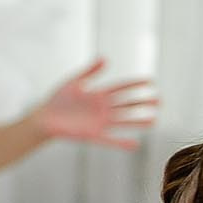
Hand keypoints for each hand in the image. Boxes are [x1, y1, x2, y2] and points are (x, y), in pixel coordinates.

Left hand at [32, 58, 158, 149]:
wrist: (43, 119)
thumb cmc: (57, 100)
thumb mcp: (73, 82)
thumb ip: (89, 71)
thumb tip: (105, 58)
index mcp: (99, 94)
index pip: (122, 88)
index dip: (135, 85)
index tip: (151, 82)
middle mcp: (103, 108)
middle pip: (127, 105)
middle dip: (143, 103)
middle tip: (159, 101)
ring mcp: (99, 122)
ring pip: (123, 122)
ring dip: (138, 122)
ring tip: (154, 121)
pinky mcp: (92, 135)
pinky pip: (110, 140)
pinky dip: (122, 142)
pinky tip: (135, 144)